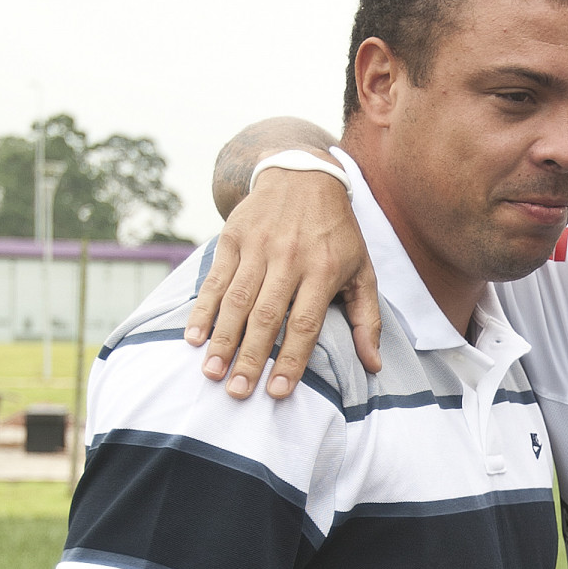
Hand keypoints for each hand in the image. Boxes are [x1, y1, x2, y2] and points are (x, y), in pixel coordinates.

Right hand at [185, 168, 380, 399]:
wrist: (302, 175)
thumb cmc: (337, 233)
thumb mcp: (363, 270)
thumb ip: (367, 318)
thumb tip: (374, 365)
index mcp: (323, 270)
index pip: (305, 323)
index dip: (291, 359)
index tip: (279, 392)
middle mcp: (289, 258)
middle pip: (266, 316)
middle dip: (251, 358)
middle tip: (238, 392)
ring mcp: (258, 247)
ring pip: (236, 300)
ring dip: (222, 340)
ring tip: (212, 373)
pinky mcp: (233, 238)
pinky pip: (215, 279)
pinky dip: (203, 309)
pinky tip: (193, 337)